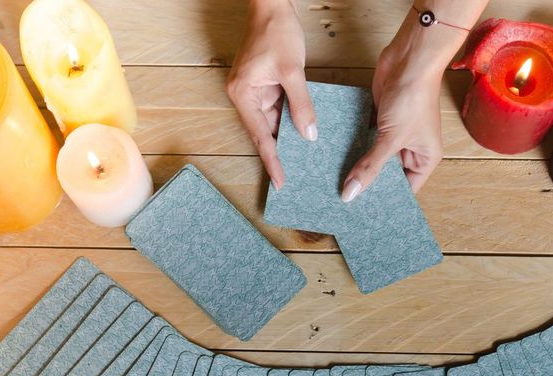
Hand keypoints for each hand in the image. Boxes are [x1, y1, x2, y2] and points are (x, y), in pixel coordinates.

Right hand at [227, 0, 316, 189]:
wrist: (272, 5)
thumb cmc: (276, 31)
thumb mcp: (292, 70)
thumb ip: (300, 104)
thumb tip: (308, 134)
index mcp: (243, 94)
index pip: (260, 135)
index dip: (272, 160)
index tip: (280, 181)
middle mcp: (245, 96)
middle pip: (264, 132)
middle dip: (279, 153)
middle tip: (293, 179)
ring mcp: (254, 91)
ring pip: (273, 122)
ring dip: (286, 138)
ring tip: (302, 162)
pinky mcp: (265, 85)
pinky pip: (278, 109)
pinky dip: (290, 121)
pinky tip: (303, 134)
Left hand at [341, 0, 487, 201]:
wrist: (409, 58)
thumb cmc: (413, 97)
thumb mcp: (392, 138)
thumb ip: (371, 166)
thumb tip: (350, 194)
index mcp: (424, 159)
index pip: (404, 189)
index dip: (384, 200)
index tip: (361, 214)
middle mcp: (411, 149)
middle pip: (386, 175)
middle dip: (366, 183)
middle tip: (341, 200)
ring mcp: (394, 134)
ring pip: (372, 156)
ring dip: (356, 164)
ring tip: (333, 183)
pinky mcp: (380, 119)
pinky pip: (363, 139)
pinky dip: (352, 145)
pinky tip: (333, 157)